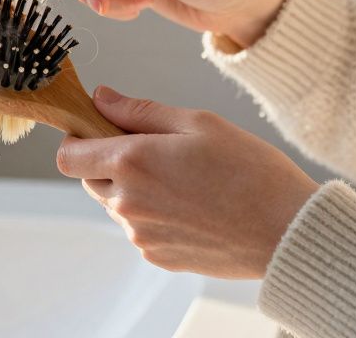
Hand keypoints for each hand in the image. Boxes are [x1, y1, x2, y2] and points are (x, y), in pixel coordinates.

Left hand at [56, 86, 317, 278]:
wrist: (286, 231)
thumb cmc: (249, 169)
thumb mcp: (197, 122)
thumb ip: (139, 111)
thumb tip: (100, 98)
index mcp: (131, 163)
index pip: (68, 156)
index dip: (78, 139)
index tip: (100, 129)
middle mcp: (127, 204)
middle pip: (90, 178)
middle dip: (109, 161)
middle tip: (155, 149)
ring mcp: (141, 235)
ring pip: (116, 204)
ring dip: (133, 189)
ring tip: (184, 179)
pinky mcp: (158, 256)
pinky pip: (140, 229)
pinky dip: (154, 214)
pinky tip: (193, 205)